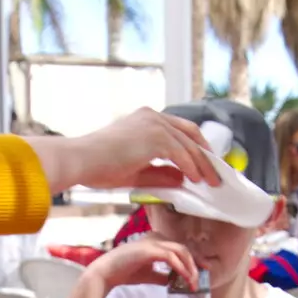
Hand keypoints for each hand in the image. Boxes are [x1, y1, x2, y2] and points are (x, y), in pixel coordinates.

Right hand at [26, 108, 218, 192]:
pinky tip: (197, 180)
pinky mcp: (156, 136)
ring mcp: (155, 123)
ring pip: (190, 144)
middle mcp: (152, 116)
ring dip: (204, 165)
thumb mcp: (136, 172)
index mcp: (146, 119)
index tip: (205, 165)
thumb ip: (160, 173)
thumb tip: (182, 179)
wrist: (80, 160)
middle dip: (206, 155)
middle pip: (191, 134)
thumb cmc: (97, 166)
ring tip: (213, 182)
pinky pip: (182, 154)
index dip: (195, 148)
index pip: (179, 131)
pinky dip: (192, 167)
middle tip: (217, 173)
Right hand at [89, 237, 197, 292]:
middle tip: (202, 278)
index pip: (180, 247)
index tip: (203, 270)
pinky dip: (181, 268)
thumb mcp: (149, 275)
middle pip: (184, 247)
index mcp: (156, 240)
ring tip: (193, 283)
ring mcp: (153, 242)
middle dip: (196, 263)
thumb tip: (175, 281)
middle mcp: (156, 237)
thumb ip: (163, 276)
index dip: (194, 258)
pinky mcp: (149, 249)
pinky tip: (185, 279)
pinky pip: (171, 257)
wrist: (106, 273)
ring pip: (181, 251)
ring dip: (190, 268)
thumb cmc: (125, 272)